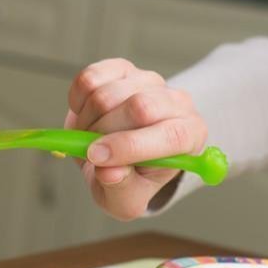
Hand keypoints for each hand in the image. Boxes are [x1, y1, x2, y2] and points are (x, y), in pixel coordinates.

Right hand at [65, 58, 206, 220]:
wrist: (120, 152)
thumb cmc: (131, 177)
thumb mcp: (127, 199)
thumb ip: (121, 190)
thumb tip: (109, 172)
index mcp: (190, 137)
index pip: (171, 136)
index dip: (131, 147)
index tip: (98, 159)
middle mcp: (176, 103)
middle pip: (140, 107)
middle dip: (104, 133)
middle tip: (90, 152)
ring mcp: (149, 81)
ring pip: (109, 94)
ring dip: (87, 121)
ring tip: (90, 137)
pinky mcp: (123, 68)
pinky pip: (91, 78)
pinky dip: (78, 101)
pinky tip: (87, 116)